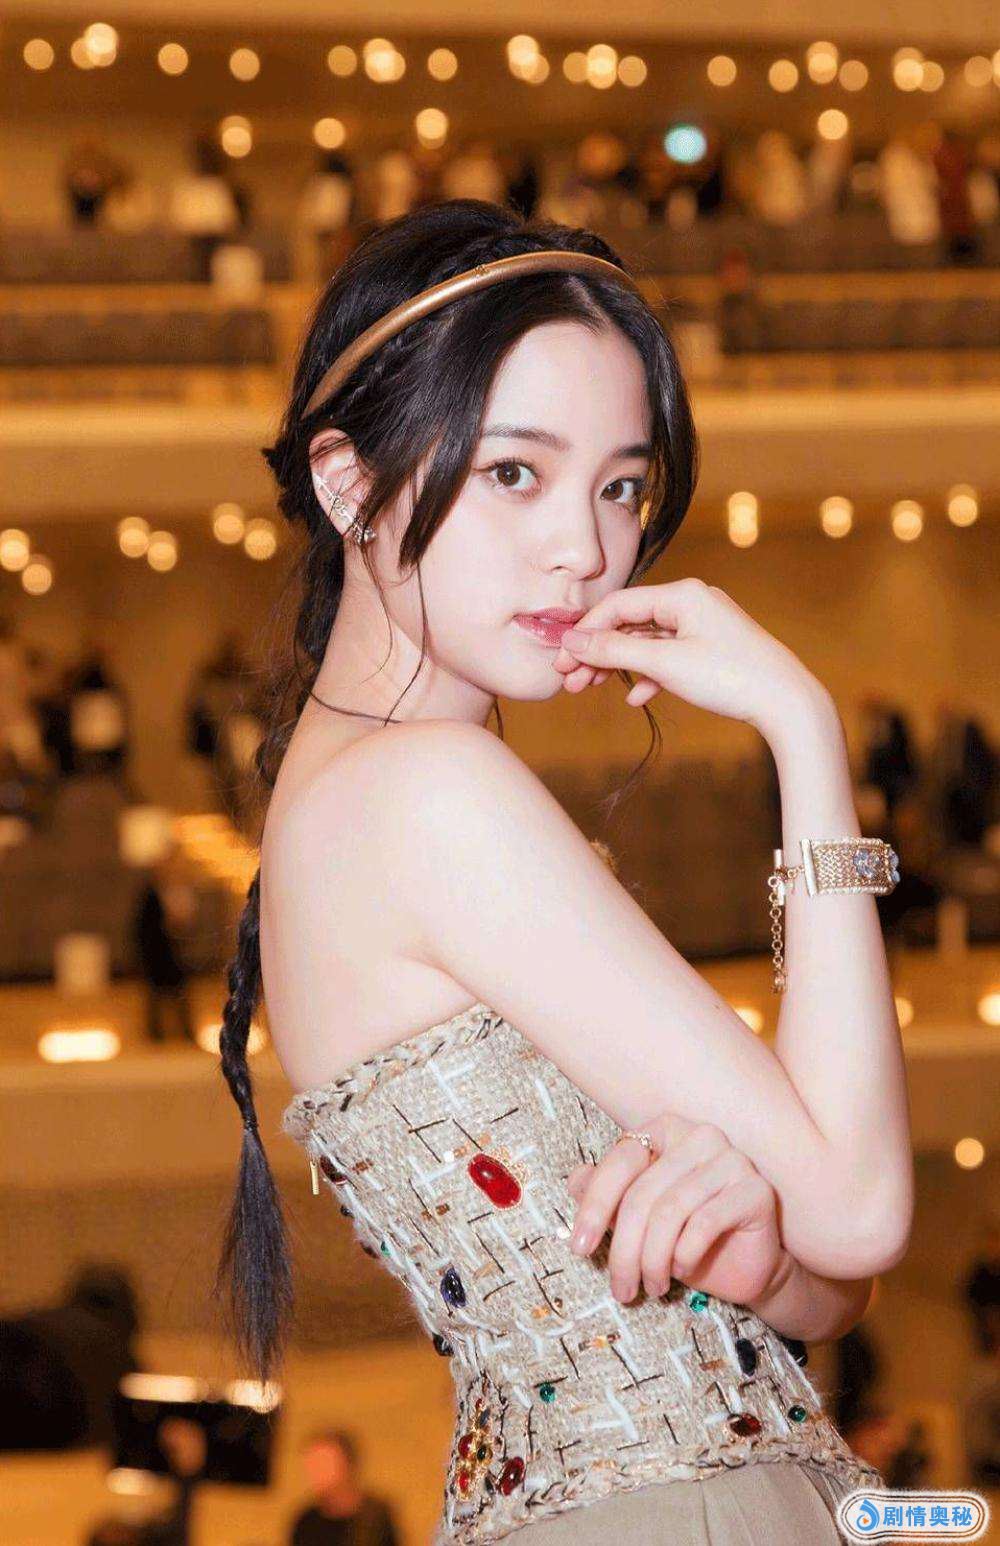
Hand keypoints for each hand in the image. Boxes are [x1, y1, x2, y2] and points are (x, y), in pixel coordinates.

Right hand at [552, 577, 821, 735]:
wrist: (786, 702)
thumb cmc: (730, 676)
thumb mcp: (665, 663)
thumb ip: (615, 650)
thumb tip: (573, 641)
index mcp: (682, 595)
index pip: (618, 604)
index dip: (585, 631)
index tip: (561, 658)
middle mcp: (692, 603)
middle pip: (630, 623)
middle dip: (597, 652)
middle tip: (568, 679)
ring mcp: (703, 627)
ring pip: (647, 643)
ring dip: (618, 665)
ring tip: (590, 689)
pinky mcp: (712, 650)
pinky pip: (669, 657)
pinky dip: (649, 675)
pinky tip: (636, 698)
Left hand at [566, 1109, 783, 1306]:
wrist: (744, 1267)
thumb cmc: (685, 1238)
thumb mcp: (638, 1218)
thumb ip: (606, 1193)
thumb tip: (575, 1180)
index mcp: (667, 1129)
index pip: (621, 1161)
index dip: (594, 1206)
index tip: (578, 1248)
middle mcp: (700, 1136)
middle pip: (643, 1194)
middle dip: (624, 1249)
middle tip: (620, 1287)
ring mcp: (732, 1160)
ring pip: (670, 1212)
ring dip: (652, 1260)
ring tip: (651, 1287)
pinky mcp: (755, 1190)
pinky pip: (704, 1223)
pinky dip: (684, 1255)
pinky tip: (682, 1270)